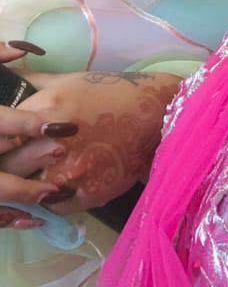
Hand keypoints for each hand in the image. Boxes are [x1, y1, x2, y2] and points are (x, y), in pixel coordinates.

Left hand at [0, 71, 179, 213]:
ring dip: (25, 185)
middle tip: (10, 165)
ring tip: (27, 178)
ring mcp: (71, 173)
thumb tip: (7, 84)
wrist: (153, 113)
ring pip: (27, 190)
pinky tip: (51, 187)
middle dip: (6, 166)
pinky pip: (52, 206)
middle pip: (8, 167)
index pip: (1, 137)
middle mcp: (54, 145)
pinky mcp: (88, 194)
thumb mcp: (66, 80)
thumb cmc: (108, 91)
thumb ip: (30, 84)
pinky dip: (48, 198)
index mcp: (45, 112)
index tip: (1, 146)